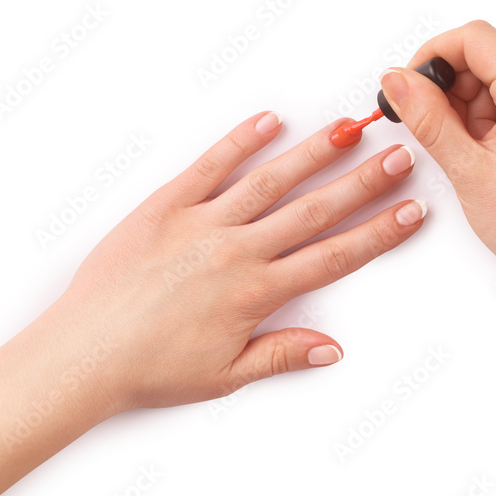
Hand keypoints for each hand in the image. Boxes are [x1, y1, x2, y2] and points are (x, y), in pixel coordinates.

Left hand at [51, 112, 424, 411]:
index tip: (410, 211)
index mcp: (256, 292)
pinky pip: (209, 166)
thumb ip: (283, 354)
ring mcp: (201, 223)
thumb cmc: (150, 368)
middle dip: (363, 182)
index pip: (334, 255)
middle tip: (399, 156)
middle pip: (314, 209)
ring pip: (270, 181)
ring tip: (348, 130)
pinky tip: (268, 121)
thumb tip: (333, 349)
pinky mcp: (165, 206)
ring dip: (314, 153)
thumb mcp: (225, 374)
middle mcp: (237, 250)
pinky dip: (239, 141)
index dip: (378, 232)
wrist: (85, 353)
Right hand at [380, 20, 495, 286]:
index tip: (408, 87)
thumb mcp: (466, 168)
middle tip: (439, 130)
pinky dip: (490, 110)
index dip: (431, 56)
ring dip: (470, 101)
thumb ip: (426, 116)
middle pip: (486, 52)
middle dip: (451, 85)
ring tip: (471, 149)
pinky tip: (487, 147)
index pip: (474, 38)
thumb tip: (395, 79)